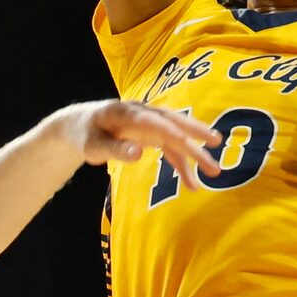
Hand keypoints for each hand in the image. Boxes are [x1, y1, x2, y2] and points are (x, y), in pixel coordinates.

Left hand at [56, 99, 223, 187]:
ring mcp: (150, 123)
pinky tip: (192, 183)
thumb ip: (115, 149)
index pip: (155, 121)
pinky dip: (181, 165)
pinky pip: (171, 149)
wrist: (81, 126)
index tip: (189, 145)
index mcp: (128, 113)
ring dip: (195, 153)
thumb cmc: (86, 135)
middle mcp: (144, 113)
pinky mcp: (152, 134)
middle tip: (216, 143)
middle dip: (195, 133)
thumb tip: (138, 153)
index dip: (172, 132)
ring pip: (177, 136)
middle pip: (173, 122)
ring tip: (213, 171)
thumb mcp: (93, 146)